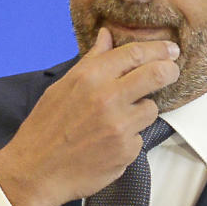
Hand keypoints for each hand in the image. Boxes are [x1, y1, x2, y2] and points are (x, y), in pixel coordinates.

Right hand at [0, 27, 179, 205]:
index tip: (170, 49)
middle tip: (171, 71)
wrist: (35, 170)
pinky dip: (129, 138)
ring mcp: (119, 126)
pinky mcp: (126, 150)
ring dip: (142, 111)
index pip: (135, 53)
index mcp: (90, 77)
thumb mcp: (63, 86)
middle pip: (157, 74)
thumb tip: (107, 35)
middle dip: (169, 70)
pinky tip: (109, 142)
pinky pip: (140, 137)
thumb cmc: (45, 128)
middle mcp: (107, 98)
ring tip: (119, 119)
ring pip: (151, 108)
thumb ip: (92, 61)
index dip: (158, 49)